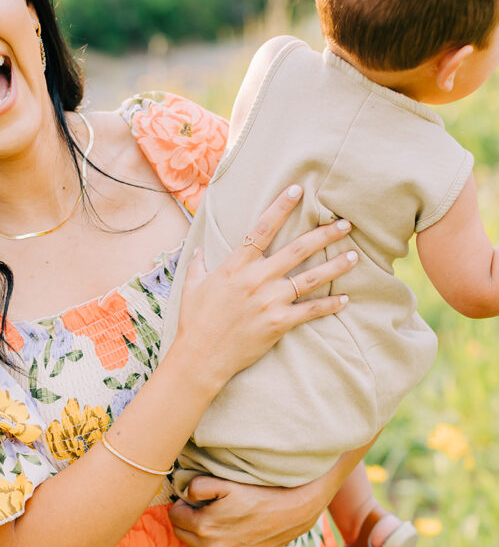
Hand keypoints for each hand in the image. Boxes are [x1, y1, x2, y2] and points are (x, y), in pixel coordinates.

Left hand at [169, 442, 371, 546]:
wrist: (292, 512)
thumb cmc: (258, 494)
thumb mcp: (226, 483)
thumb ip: (197, 486)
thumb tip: (184, 494)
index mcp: (204, 526)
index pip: (175, 517)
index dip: (182, 506)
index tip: (192, 502)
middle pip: (182, 536)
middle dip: (188, 523)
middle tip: (202, 512)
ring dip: (200, 540)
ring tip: (216, 525)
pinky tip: (230, 539)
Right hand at [173, 185, 357, 386]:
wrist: (200, 356)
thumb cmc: (194, 322)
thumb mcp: (192, 287)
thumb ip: (198, 265)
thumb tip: (198, 250)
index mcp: (236, 265)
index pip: (262, 228)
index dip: (281, 207)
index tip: (298, 190)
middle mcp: (257, 278)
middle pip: (298, 249)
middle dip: (324, 234)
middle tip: (345, 224)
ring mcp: (270, 300)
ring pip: (311, 277)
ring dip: (335, 265)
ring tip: (354, 256)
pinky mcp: (279, 322)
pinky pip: (310, 310)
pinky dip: (329, 305)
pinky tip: (345, 299)